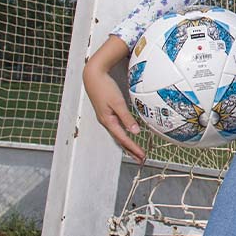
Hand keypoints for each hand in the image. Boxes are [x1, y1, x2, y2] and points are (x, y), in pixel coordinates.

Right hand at [82, 35, 145, 163]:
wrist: (93, 75)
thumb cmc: (105, 87)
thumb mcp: (118, 103)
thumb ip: (127, 118)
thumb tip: (136, 132)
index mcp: (108, 121)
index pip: (123, 139)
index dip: (133, 148)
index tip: (142, 156)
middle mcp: (106, 121)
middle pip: (119, 140)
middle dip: (130, 151)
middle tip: (140, 160)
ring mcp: (105, 117)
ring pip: (118, 135)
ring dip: (127, 144)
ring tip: (135, 152)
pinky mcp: (106, 112)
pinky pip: (116, 128)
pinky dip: (123, 135)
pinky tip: (127, 136)